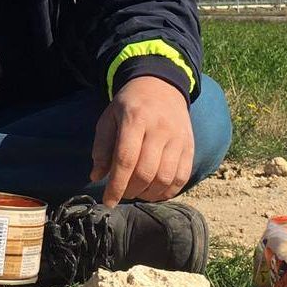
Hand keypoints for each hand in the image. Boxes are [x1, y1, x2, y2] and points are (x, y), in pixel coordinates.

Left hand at [89, 76, 193, 206]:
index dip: (116, 185)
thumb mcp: (109, 118)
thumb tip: (97, 176)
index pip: (126, 160)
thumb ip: (102, 147)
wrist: (161, 85)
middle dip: (131, 191)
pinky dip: (169, 191)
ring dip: (149, 194)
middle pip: (146, 172)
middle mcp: (159, 128)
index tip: (108, 201)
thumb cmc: (130, 105)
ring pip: (165, 178)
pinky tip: (156, 192)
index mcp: (135, 119)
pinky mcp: (189, 145)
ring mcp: (178, 137)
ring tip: (138, 192)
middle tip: (123, 193)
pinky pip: (182, 176)